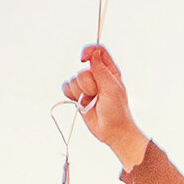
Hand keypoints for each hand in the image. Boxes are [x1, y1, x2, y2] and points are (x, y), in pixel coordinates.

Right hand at [61, 42, 146, 169]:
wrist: (112, 131)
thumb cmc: (117, 111)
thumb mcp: (112, 88)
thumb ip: (101, 70)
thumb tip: (93, 53)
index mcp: (110, 72)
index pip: (98, 52)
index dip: (89, 52)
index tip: (83, 59)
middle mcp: (97, 77)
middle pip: (82, 70)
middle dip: (87, 84)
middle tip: (97, 95)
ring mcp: (87, 87)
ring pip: (73, 80)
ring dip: (80, 92)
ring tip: (91, 101)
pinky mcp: (78, 97)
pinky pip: (66, 88)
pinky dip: (70, 95)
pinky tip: (79, 102)